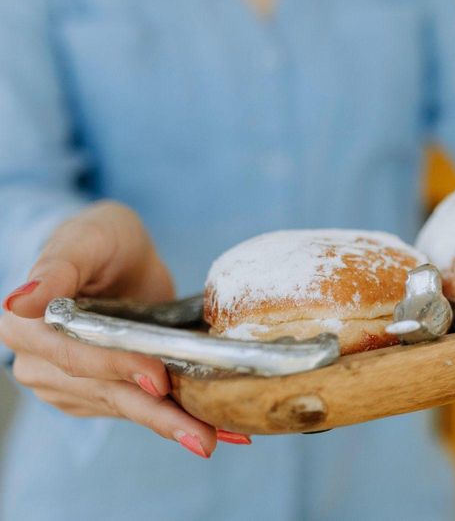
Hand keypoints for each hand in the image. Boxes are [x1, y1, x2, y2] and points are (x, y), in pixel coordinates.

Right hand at [0, 201, 248, 456]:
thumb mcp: (86, 239)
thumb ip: (58, 268)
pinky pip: (137, 408)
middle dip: (156, 413)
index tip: (158, 378)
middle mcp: (38, 363)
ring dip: (171, 425)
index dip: (117, 367)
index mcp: (25, 327)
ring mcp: (66, 384)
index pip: (76, 355)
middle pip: (104, 391)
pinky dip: (173, 418)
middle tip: (202, 436)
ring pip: (125, 408)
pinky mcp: (96, 394)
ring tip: (213, 438)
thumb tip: (19, 302)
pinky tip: (209, 428)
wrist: (119, 255)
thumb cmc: (100, 238)